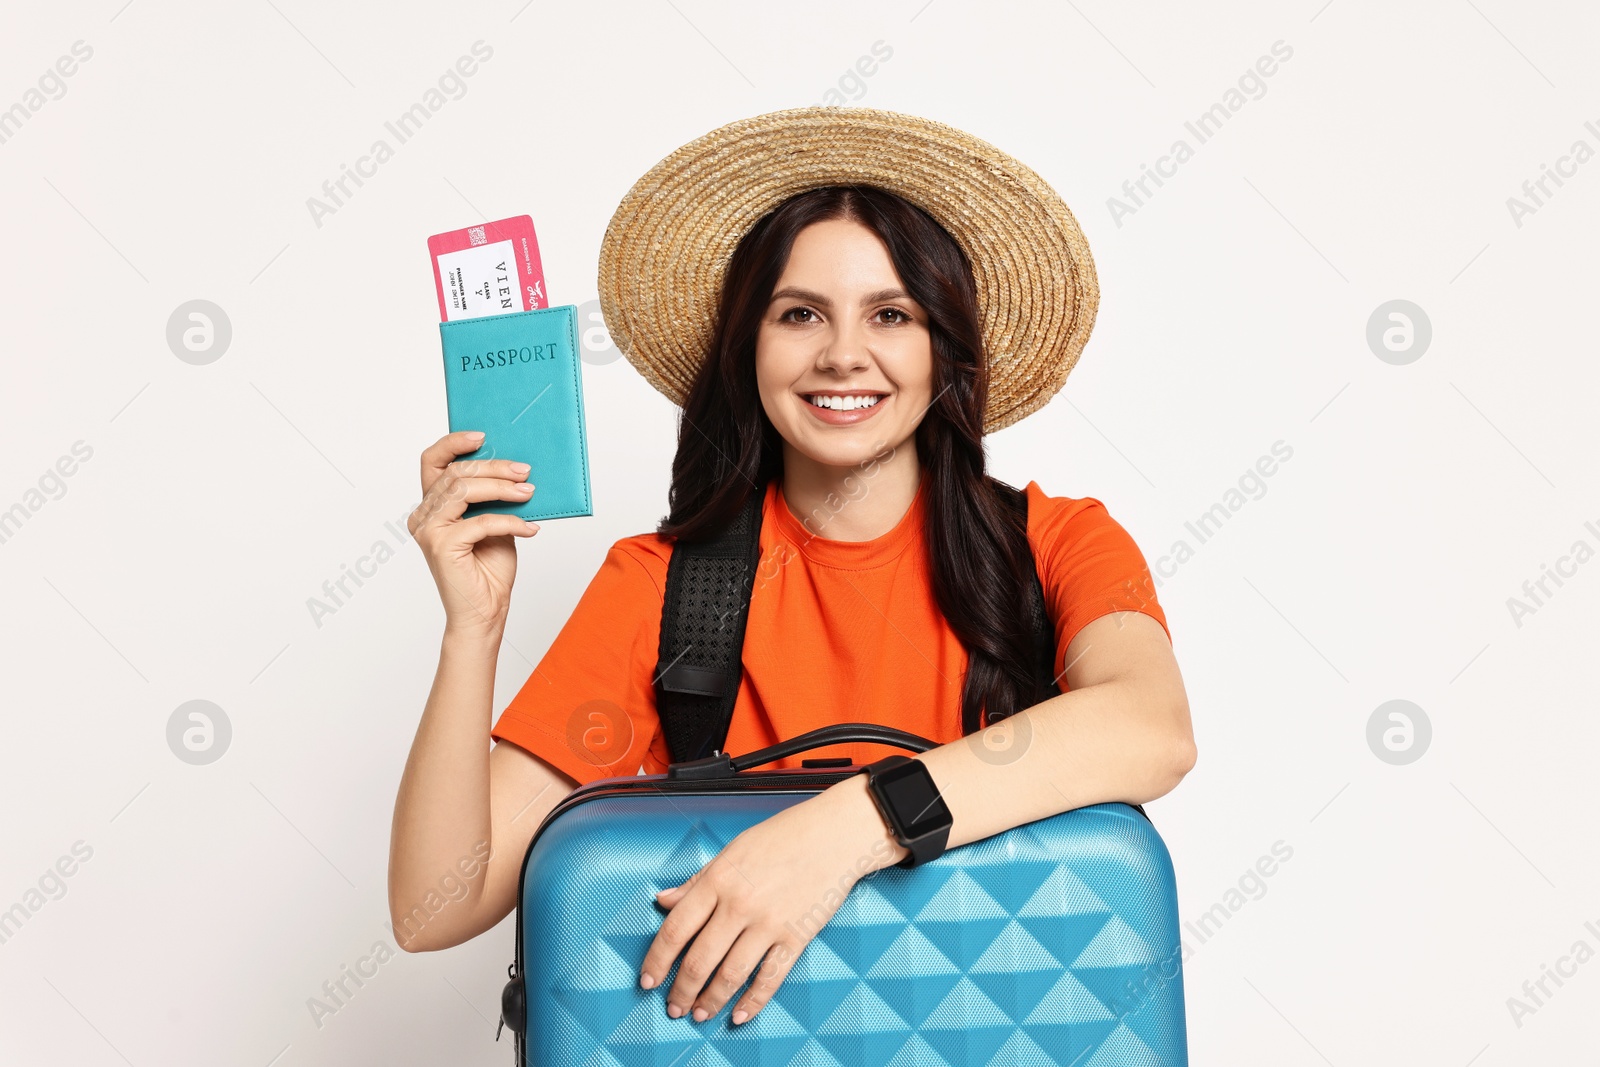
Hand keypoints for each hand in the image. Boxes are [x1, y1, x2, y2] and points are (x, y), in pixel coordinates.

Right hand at [409, 431, 540, 635]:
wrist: (486, 612)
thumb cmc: (489, 569)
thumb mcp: (494, 522)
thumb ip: (491, 497)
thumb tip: (513, 467)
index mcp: (432, 505)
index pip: (432, 462)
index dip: (453, 443)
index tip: (483, 436)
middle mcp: (423, 515)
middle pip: (456, 473)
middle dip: (494, 467)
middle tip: (524, 471)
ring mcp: (428, 530)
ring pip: (464, 491)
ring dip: (502, 489)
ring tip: (528, 493)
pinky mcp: (440, 546)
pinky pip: (480, 521)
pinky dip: (509, 522)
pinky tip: (530, 528)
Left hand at [639, 773, 908, 1024]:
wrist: (835, 834)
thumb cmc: (785, 836)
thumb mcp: (733, 850)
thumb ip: (697, 880)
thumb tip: (664, 901)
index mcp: (718, 879)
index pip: (676, 929)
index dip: (657, 960)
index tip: (648, 979)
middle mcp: (739, 903)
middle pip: (699, 960)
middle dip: (681, 990)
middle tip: (673, 1007)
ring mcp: (769, 922)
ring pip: (730, 975)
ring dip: (710, 1001)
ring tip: (699, 1014)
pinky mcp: (796, 936)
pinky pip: (770, 977)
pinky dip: (753, 1001)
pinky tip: (740, 1014)